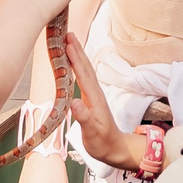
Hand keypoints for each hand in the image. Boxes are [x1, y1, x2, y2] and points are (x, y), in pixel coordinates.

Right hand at [64, 45, 140, 170]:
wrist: (116, 148)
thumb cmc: (103, 143)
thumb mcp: (92, 133)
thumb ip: (84, 117)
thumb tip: (74, 102)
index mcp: (94, 99)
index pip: (83, 74)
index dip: (75, 59)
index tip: (67, 43)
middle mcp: (95, 93)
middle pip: (85, 67)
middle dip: (76, 50)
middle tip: (67, 33)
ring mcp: (94, 95)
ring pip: (85, 70)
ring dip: (77, 55)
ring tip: (69, 41)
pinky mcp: (91, 99)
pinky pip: (83, 77)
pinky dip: (77, 66)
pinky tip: (73, 62)